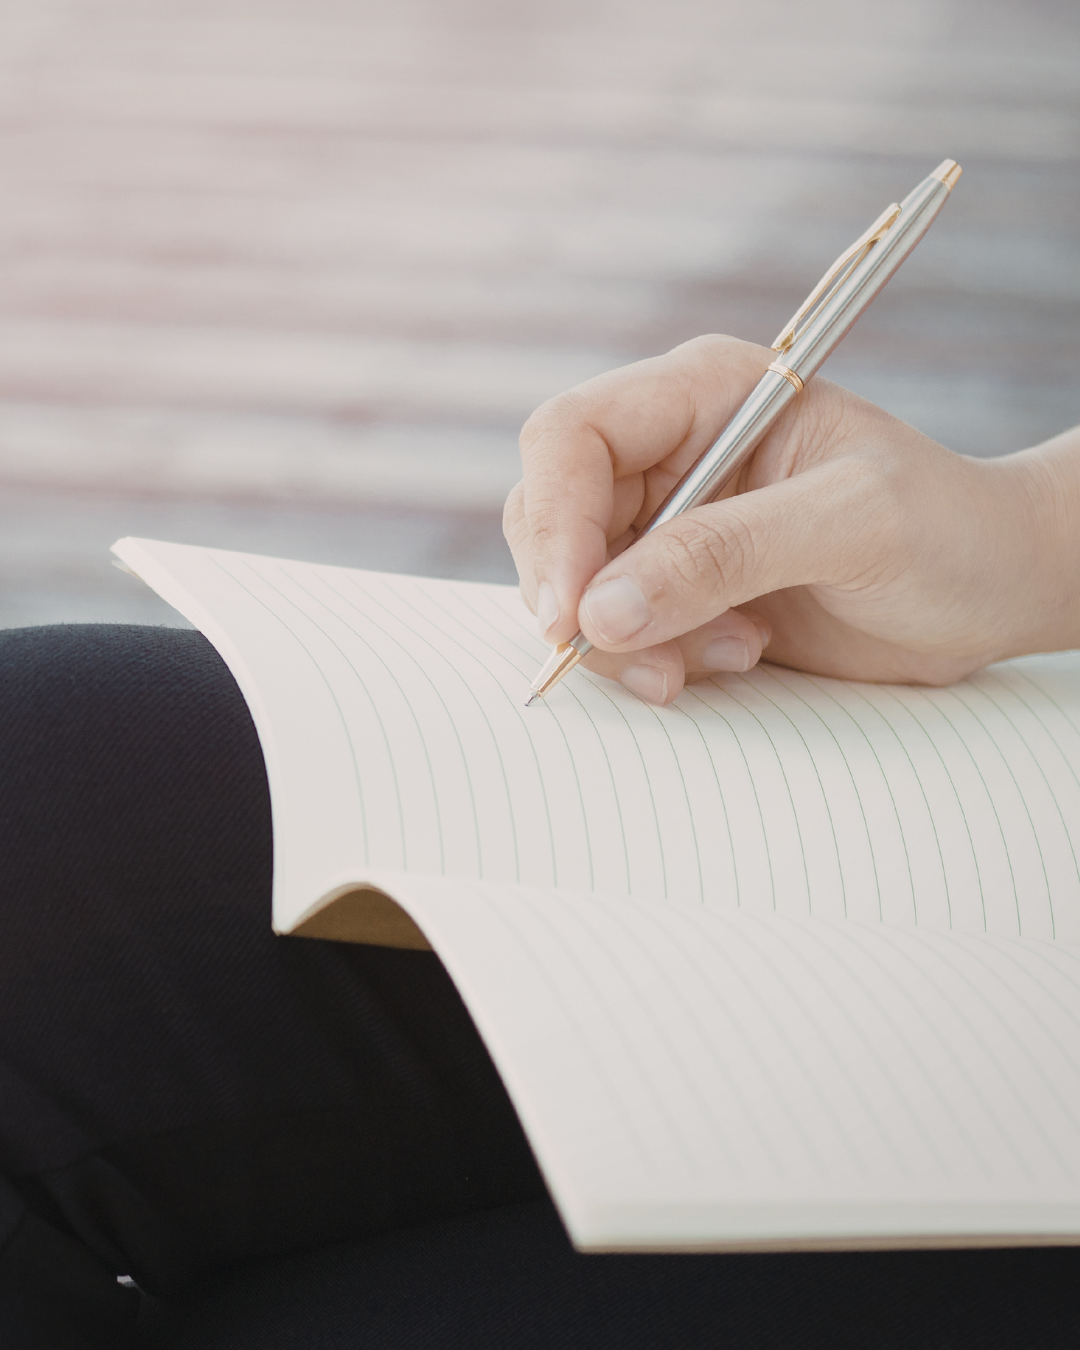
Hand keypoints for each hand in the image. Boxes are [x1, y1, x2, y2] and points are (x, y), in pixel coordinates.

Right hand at [504, 334, 1078, 703]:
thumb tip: (601, 610)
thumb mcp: (851, 526)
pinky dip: (657, 660)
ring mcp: (673, 526)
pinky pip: (619, 631)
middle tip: (649, 659)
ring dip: (631, 641)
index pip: (573, 437)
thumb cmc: (949, 530)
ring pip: (580, 586)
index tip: (573, 610)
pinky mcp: (683, 591)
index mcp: (704, 394)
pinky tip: (740, 656)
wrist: (996, 589)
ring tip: (733, 652)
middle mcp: (672, 454)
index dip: (555, 521)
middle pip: (554, 517)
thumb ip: (725, 555)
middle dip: (585, 598)